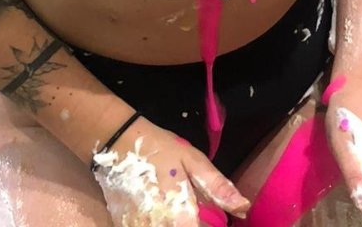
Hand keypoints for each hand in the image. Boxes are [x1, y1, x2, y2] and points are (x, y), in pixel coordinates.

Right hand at [92, 117, 249, 226]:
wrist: (116, 143)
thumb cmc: (160, 150)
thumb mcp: (192, 161)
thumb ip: (216, 187)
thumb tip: (244, 208)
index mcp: (180, 217)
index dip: (212, 226)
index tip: (213, 219)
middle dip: (191, 222)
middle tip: (190, 206)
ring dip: (175, 221)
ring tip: (177, 206)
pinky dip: (159, 222)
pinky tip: (162, 209)